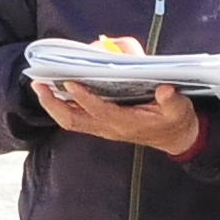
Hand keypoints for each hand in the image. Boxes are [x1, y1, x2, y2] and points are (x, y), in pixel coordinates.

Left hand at [35, 77, 205, 156]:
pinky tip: (54, 92)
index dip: (85, 98)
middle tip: (40, 85)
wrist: (176, 137)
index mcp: (127, 123)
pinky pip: (75, 118)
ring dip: (53, 105)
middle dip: (55, 104)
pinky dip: (62, 106)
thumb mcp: (180, 109)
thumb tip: (165, 89)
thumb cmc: (176, 120)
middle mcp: (110, 128)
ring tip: (40, 87)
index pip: (100, 111)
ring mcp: (103, 128)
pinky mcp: (101, 125)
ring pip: (71, 121)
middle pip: (74, 120)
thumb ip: (172, 100)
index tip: (71, 82)